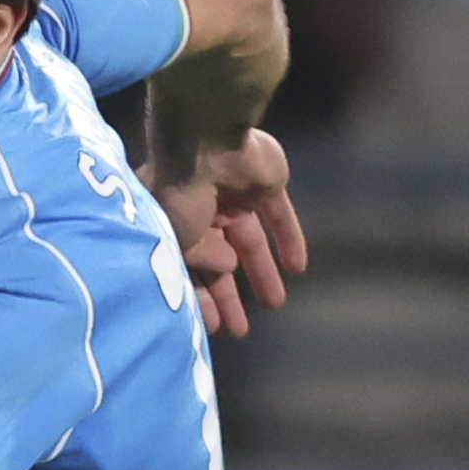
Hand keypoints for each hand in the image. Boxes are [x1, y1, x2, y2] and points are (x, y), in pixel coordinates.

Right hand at [155, 127, 307, 338]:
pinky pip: (279, 216)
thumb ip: (202, 260)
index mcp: (170, 220)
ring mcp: (234, 194)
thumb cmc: (178, 194)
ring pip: (251, 241)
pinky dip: (289, 239)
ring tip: (275, 304)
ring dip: (261, 274)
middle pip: (219, 259)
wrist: (204, 140)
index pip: (188, 268)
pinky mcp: (266, 183)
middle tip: (240, 330)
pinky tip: (298, 268)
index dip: (200, 297)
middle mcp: (200, 208)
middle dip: (228, 295)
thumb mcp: (178, 240)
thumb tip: (228, 267)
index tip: (212, 325)